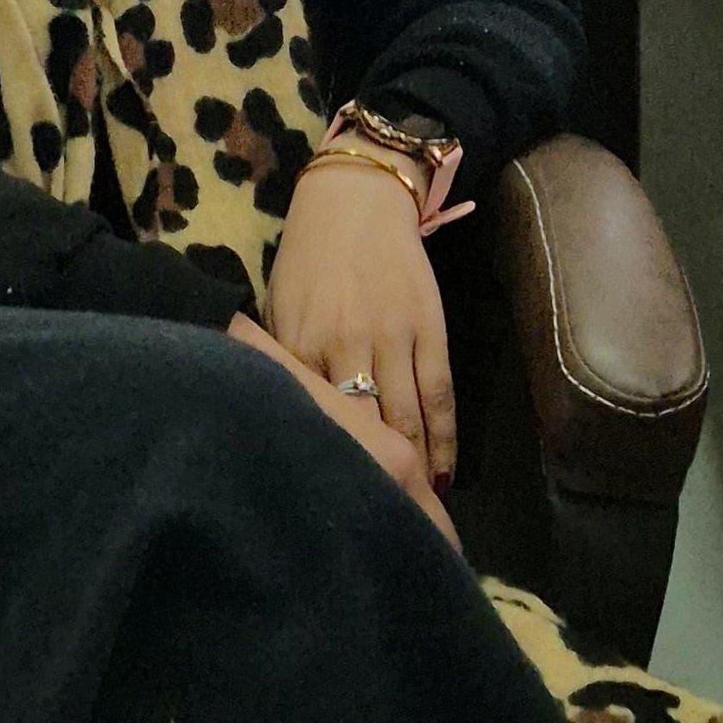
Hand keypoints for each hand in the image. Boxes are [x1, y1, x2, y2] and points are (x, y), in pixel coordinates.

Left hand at [259, 157, 455, 492]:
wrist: (356, 195)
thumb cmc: (307, 257)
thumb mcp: (278, 310)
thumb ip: (283, 367)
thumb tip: (290, 427)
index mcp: (298, 345)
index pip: (311, 423)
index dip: (325, 470)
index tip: (329, 512)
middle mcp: (343, 347)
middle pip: (361, 433)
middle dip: (373, 483)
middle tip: (380, 527)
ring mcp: (390, 338)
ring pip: (405, 422)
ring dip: (413, 472)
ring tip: (415, 511)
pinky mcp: (427, 328)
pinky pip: (439, 396)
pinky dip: (444, 439)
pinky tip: (442, 473)